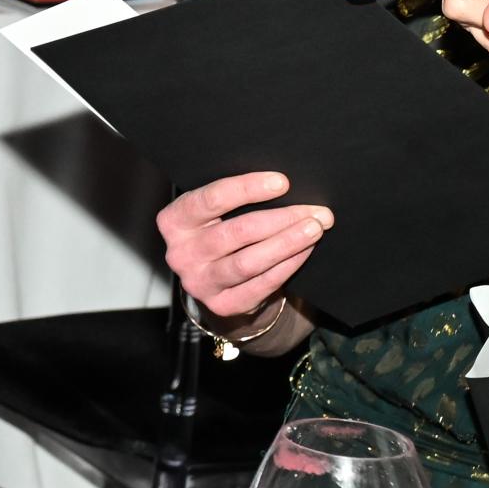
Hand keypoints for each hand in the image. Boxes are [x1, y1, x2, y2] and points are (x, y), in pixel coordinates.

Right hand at [158, 171, 330, 317]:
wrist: (212, 279)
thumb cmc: (217, 232)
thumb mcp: (211, 214)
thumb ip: (231, 201)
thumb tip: (280, 185)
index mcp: (173, 221)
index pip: (211, 200)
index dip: (247, 189)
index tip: (282, 183)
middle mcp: (181, 253)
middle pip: (237, 232)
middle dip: (281, 219)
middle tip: (315, 212)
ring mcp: (200, 282)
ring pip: (250, 261)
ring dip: (287, 243)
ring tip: (314, 229)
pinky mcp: (222, 304)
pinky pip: (261, 284)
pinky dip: (287, 265)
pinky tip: (304, 251)